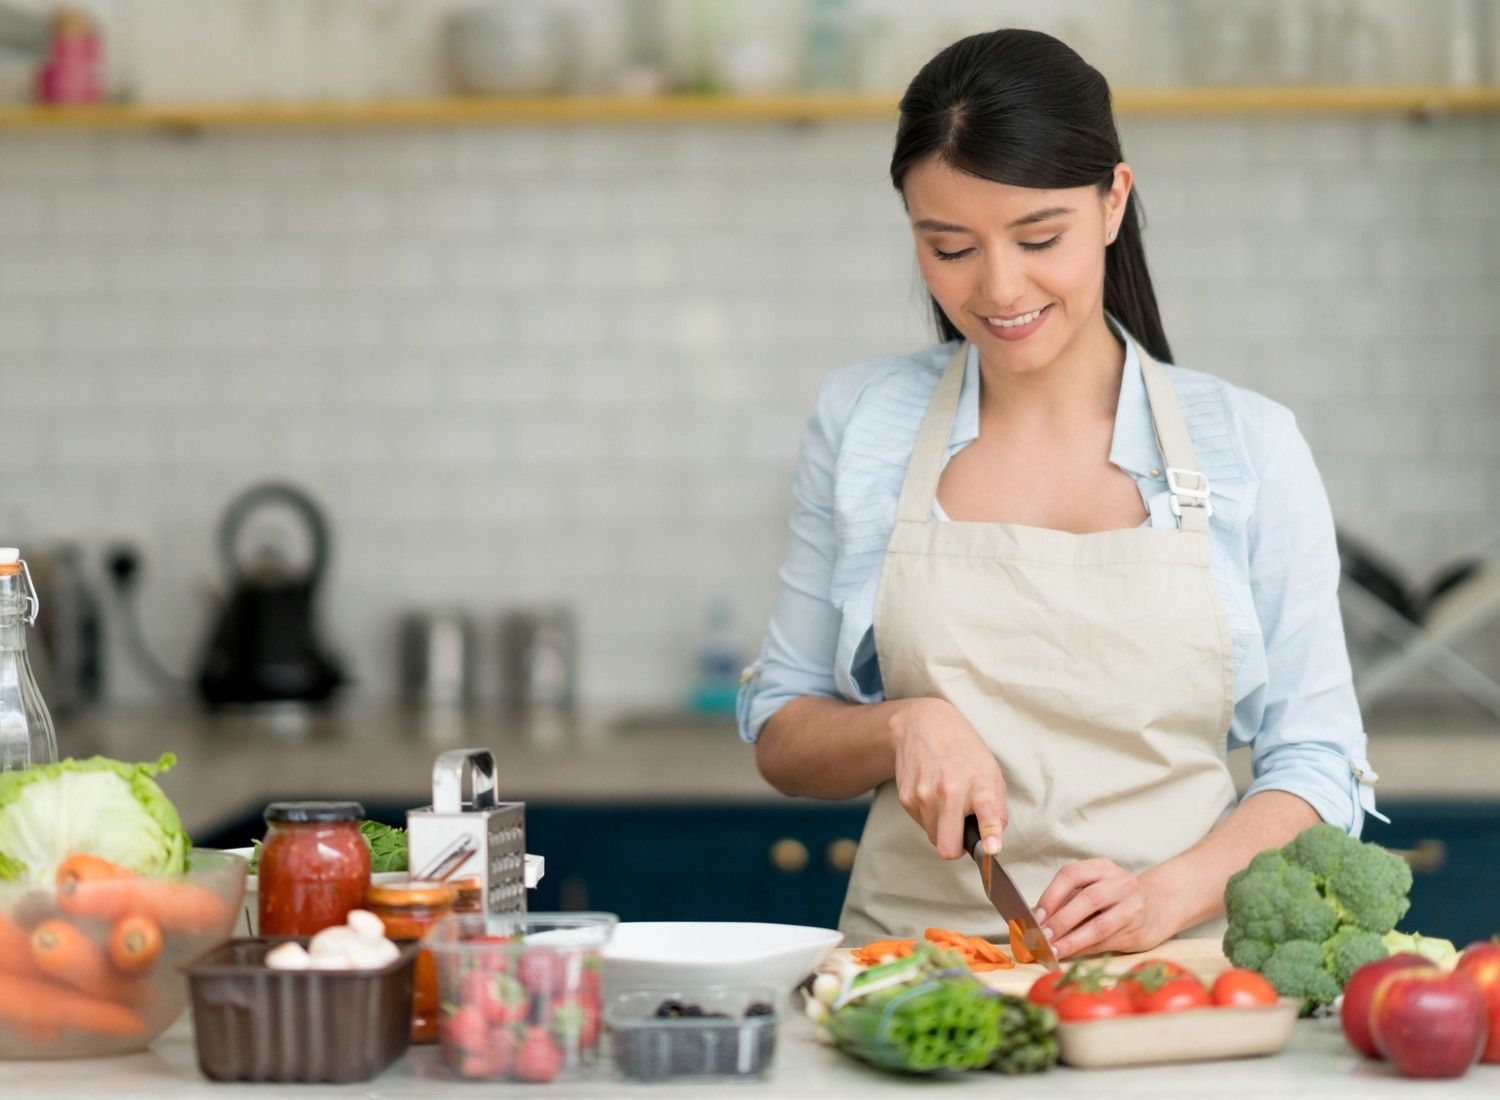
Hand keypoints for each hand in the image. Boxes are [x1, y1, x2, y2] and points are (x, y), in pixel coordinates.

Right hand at [888, 697, 1006, 860]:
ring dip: (942, 827)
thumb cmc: (963, 751)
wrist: (924, 724)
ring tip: (946, 800)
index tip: (992, 849)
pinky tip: (932, 793)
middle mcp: (949, 791)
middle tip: (962, 834)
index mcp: (978, 785)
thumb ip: (997, 809)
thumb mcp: (991, 772)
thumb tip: (993, 842)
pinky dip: (929, 816)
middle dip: (955, 848)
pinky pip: (921, 824)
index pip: (987, 815)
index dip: (990, 835)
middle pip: (947, 847)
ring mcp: (924, 795)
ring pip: (934, 837)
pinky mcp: (906, 797)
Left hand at [1034, 861, 1176, 959]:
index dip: (1052, 895)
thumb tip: (1033, 918)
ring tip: (1052, 950)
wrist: (1160, 905)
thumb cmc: (1114, 897)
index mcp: (1103, 868)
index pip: (1072, 874)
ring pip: (1099, 927)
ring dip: (1071, 941)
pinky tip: (1068, 955)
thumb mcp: (1093, 887)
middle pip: (1088, 900)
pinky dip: (1083, 950)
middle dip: (1061, 920)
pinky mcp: (1138, 932)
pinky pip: (1106, 943)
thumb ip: (1066, 899)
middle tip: (1041, 936)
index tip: (1037, 915)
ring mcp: (1133, 908)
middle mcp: (1121, 884)